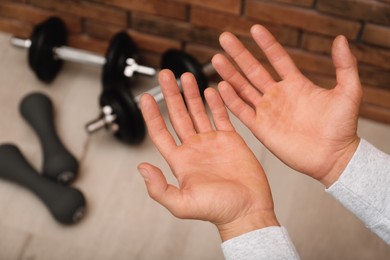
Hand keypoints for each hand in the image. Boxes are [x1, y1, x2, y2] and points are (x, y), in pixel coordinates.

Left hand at [138, 70, 278, 240]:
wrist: (247, 210)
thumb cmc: (217, 211)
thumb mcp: (183, 204)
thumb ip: (159, 188)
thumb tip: (141, 167)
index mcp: (180, 160)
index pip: (160, 132)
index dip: (151, 114)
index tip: (145, 96)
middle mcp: (194, 148)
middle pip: (178, 115)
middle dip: (171, 94)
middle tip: (166, 74)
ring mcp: (212, 143)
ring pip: (198, 112)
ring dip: (191, 94)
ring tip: (186, 76)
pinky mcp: (230, 140)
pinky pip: (221, 116)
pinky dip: (217, 102)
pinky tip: (211, 89)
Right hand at [212, 25, 362, 186]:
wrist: (333, 157)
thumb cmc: (343, 127)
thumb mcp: (349, 92)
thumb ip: (345, 65)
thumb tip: (340, 39)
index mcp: (296, 84)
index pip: (277, 59)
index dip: (267, 44)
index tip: (254, 28)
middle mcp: (278, 95)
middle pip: (254, 70)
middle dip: (239, 54)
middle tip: (225, 38)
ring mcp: (268, 111)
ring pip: (244, 88)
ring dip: (230, 74)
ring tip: (217, 58)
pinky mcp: (261, 128)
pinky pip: (242, 111)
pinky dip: (231, 100)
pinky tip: (221, 86)